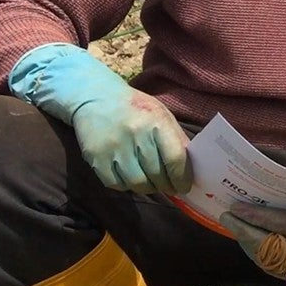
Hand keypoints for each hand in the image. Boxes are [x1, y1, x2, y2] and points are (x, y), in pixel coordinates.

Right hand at [72, 89, 191, 195]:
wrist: (96, 97)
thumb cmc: (136, 108)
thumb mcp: (162, 116)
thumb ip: (177, 140)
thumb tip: (190, 171)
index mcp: (157, 122)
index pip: (175, 159)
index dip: (182, 178)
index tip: (184, 187)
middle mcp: (135, 135)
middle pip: (156, 175)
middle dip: (166, 186)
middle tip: (169, 187)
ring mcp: (113, 148)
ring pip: (137, 183)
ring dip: (147, 188)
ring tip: (150, 183)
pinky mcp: (95, 157)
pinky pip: (116, 184)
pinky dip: (126, 186)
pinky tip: (130, 178)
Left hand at [220, 166, 285, 275]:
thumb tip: (260, 194)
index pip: (281, 224)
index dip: (256, 217)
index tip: (236, 207)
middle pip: (267, 243)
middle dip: (243, 229)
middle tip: (227, 214)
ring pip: (264, 255)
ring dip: (245, 239)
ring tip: (232, 223)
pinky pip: (269, 262)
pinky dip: (255, 248)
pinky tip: (246, 236)